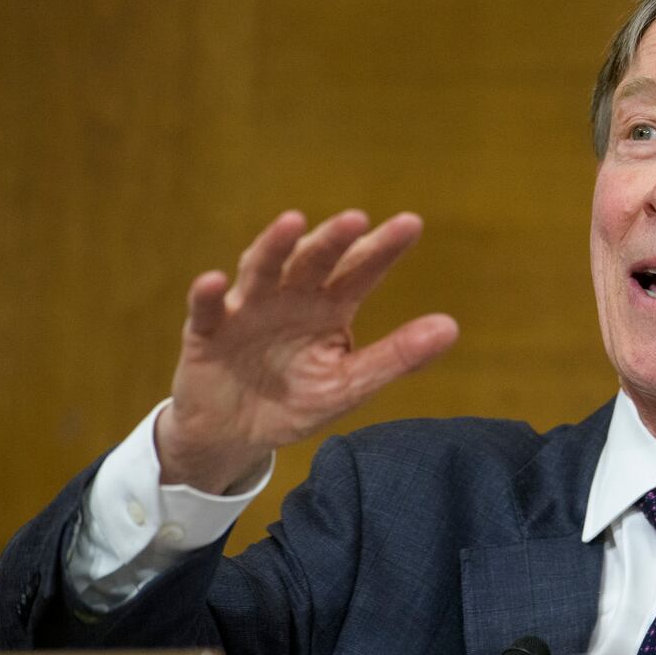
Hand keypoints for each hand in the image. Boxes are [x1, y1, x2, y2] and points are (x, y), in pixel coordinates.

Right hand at [155, 210, 457, 493]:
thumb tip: (451, 327)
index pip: (361, 270)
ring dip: (274, 245)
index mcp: (330, 306)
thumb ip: (397, 356)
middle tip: (356, 219)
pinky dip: (207, 295)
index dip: (383, 247)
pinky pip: (204, 310)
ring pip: (261, 270)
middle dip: (333, 239)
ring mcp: (247, 309)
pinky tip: (214, 280)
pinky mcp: (207, 332)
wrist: (235, 435)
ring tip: (293, 223)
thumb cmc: (296, 400)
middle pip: (313, 260)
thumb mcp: (350, 383)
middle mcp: (290, 296)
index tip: (412, 224)